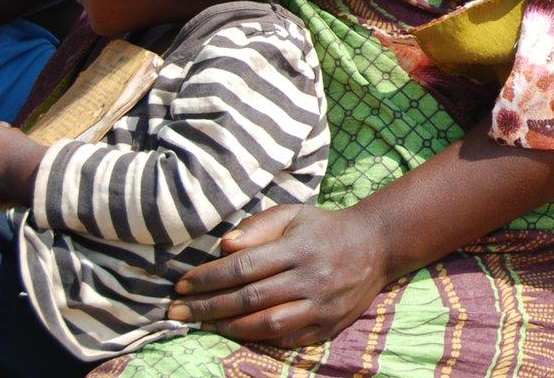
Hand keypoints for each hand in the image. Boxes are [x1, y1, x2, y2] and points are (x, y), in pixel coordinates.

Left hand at [168, 205, 391, 346]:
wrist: (376, 246)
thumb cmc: (324, 228)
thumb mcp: (293, 215)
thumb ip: (258, 226)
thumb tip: (223, 245)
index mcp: (298, 247)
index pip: (243, 266)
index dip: (208, 278)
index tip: (182, 286)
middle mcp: (310, 277)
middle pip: (249, 298)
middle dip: (207, 307)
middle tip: (176, 312)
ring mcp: (321, 305)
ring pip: (266, 324)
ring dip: (229, 327)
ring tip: (204, 325)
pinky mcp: (329, 325)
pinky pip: (288, 339)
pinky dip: (259, 338)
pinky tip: (238, 332)